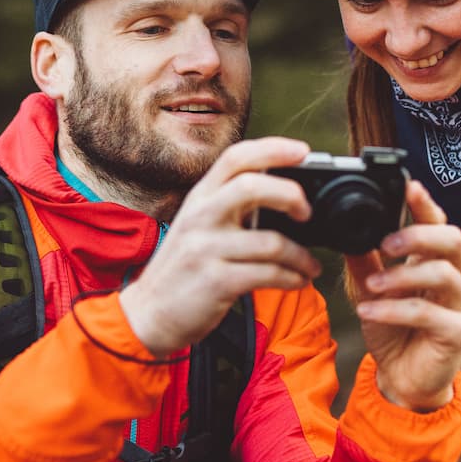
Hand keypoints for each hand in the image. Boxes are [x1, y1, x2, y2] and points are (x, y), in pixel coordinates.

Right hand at [120, 137, 321, 355]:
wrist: (150, 313)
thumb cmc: (183, 268)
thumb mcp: (198, 226)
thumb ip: (229, 205)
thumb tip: (283, 194)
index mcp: (200, 197)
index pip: (235, 158)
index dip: (273, 149)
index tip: (303, 152)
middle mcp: (200, 217)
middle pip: (251, 186)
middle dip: (290, 195)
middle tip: (307, 212)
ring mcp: (206, 249)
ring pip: (271, 242)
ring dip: (301, 256)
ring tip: (310, 265)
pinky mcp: (216, 281)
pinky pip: (269, 274)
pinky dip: (293, 278)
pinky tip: (297, 281)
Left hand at [347, 180, 460, 408]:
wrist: (402, 379)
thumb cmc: (394, 331)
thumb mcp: (371, 290)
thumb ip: (365, 261)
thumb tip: (348, 230)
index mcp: (439, 261)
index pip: (439, 223)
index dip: (426, 204)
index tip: (407, 186)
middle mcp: (458, 278)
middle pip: (453, 240)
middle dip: (418, 234)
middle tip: (385, 242)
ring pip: (443, 273)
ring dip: (402, 275)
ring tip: (372, 283)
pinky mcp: (459, 332)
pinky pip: (428, 312)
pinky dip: (394, 309)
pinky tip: (368, 310)